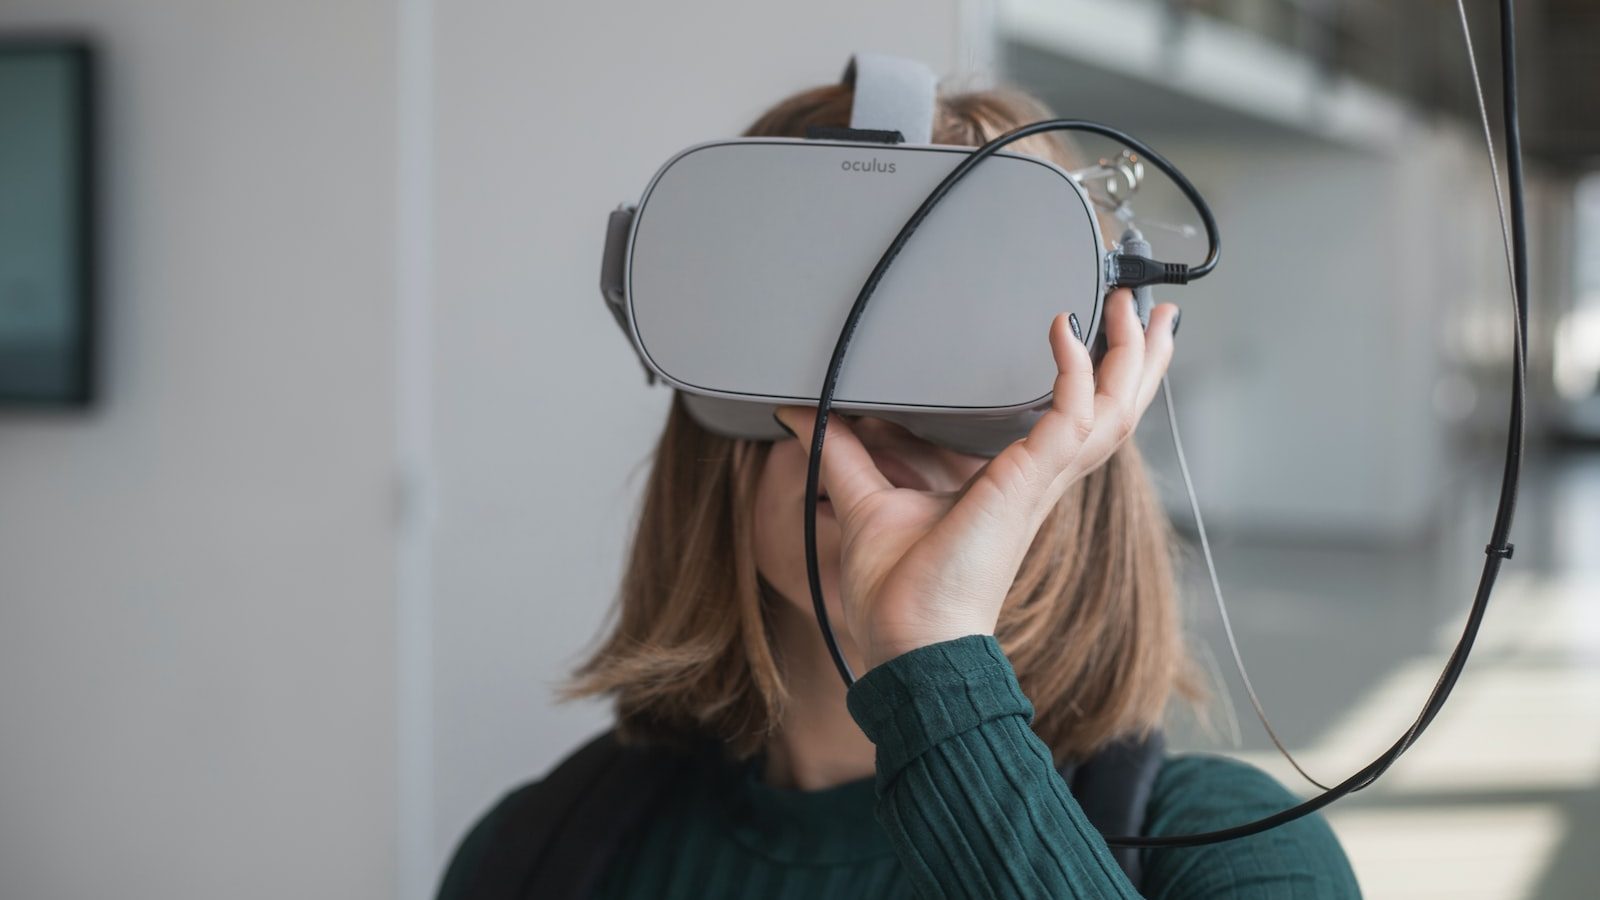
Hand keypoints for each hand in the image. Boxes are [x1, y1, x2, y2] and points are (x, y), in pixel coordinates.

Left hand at [773, 288, 1177, 670]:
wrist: (909, 642)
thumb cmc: (898, 594)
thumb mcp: (866, 500)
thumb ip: (840, 451)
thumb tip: (800, 414)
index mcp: (1018, 483)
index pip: (1078, 421)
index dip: (1100, 378)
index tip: (1103, 331)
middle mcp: (1040, 480)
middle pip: (1115, 410)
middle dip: (1138, 357)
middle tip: (1151, 309)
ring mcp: (1040, 482)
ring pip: (1113, 410)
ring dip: (1131, 356)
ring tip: (1140, 309)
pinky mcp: (1027, 484)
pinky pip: (1070, 416)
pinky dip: (1073, 372)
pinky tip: (1063, 331)